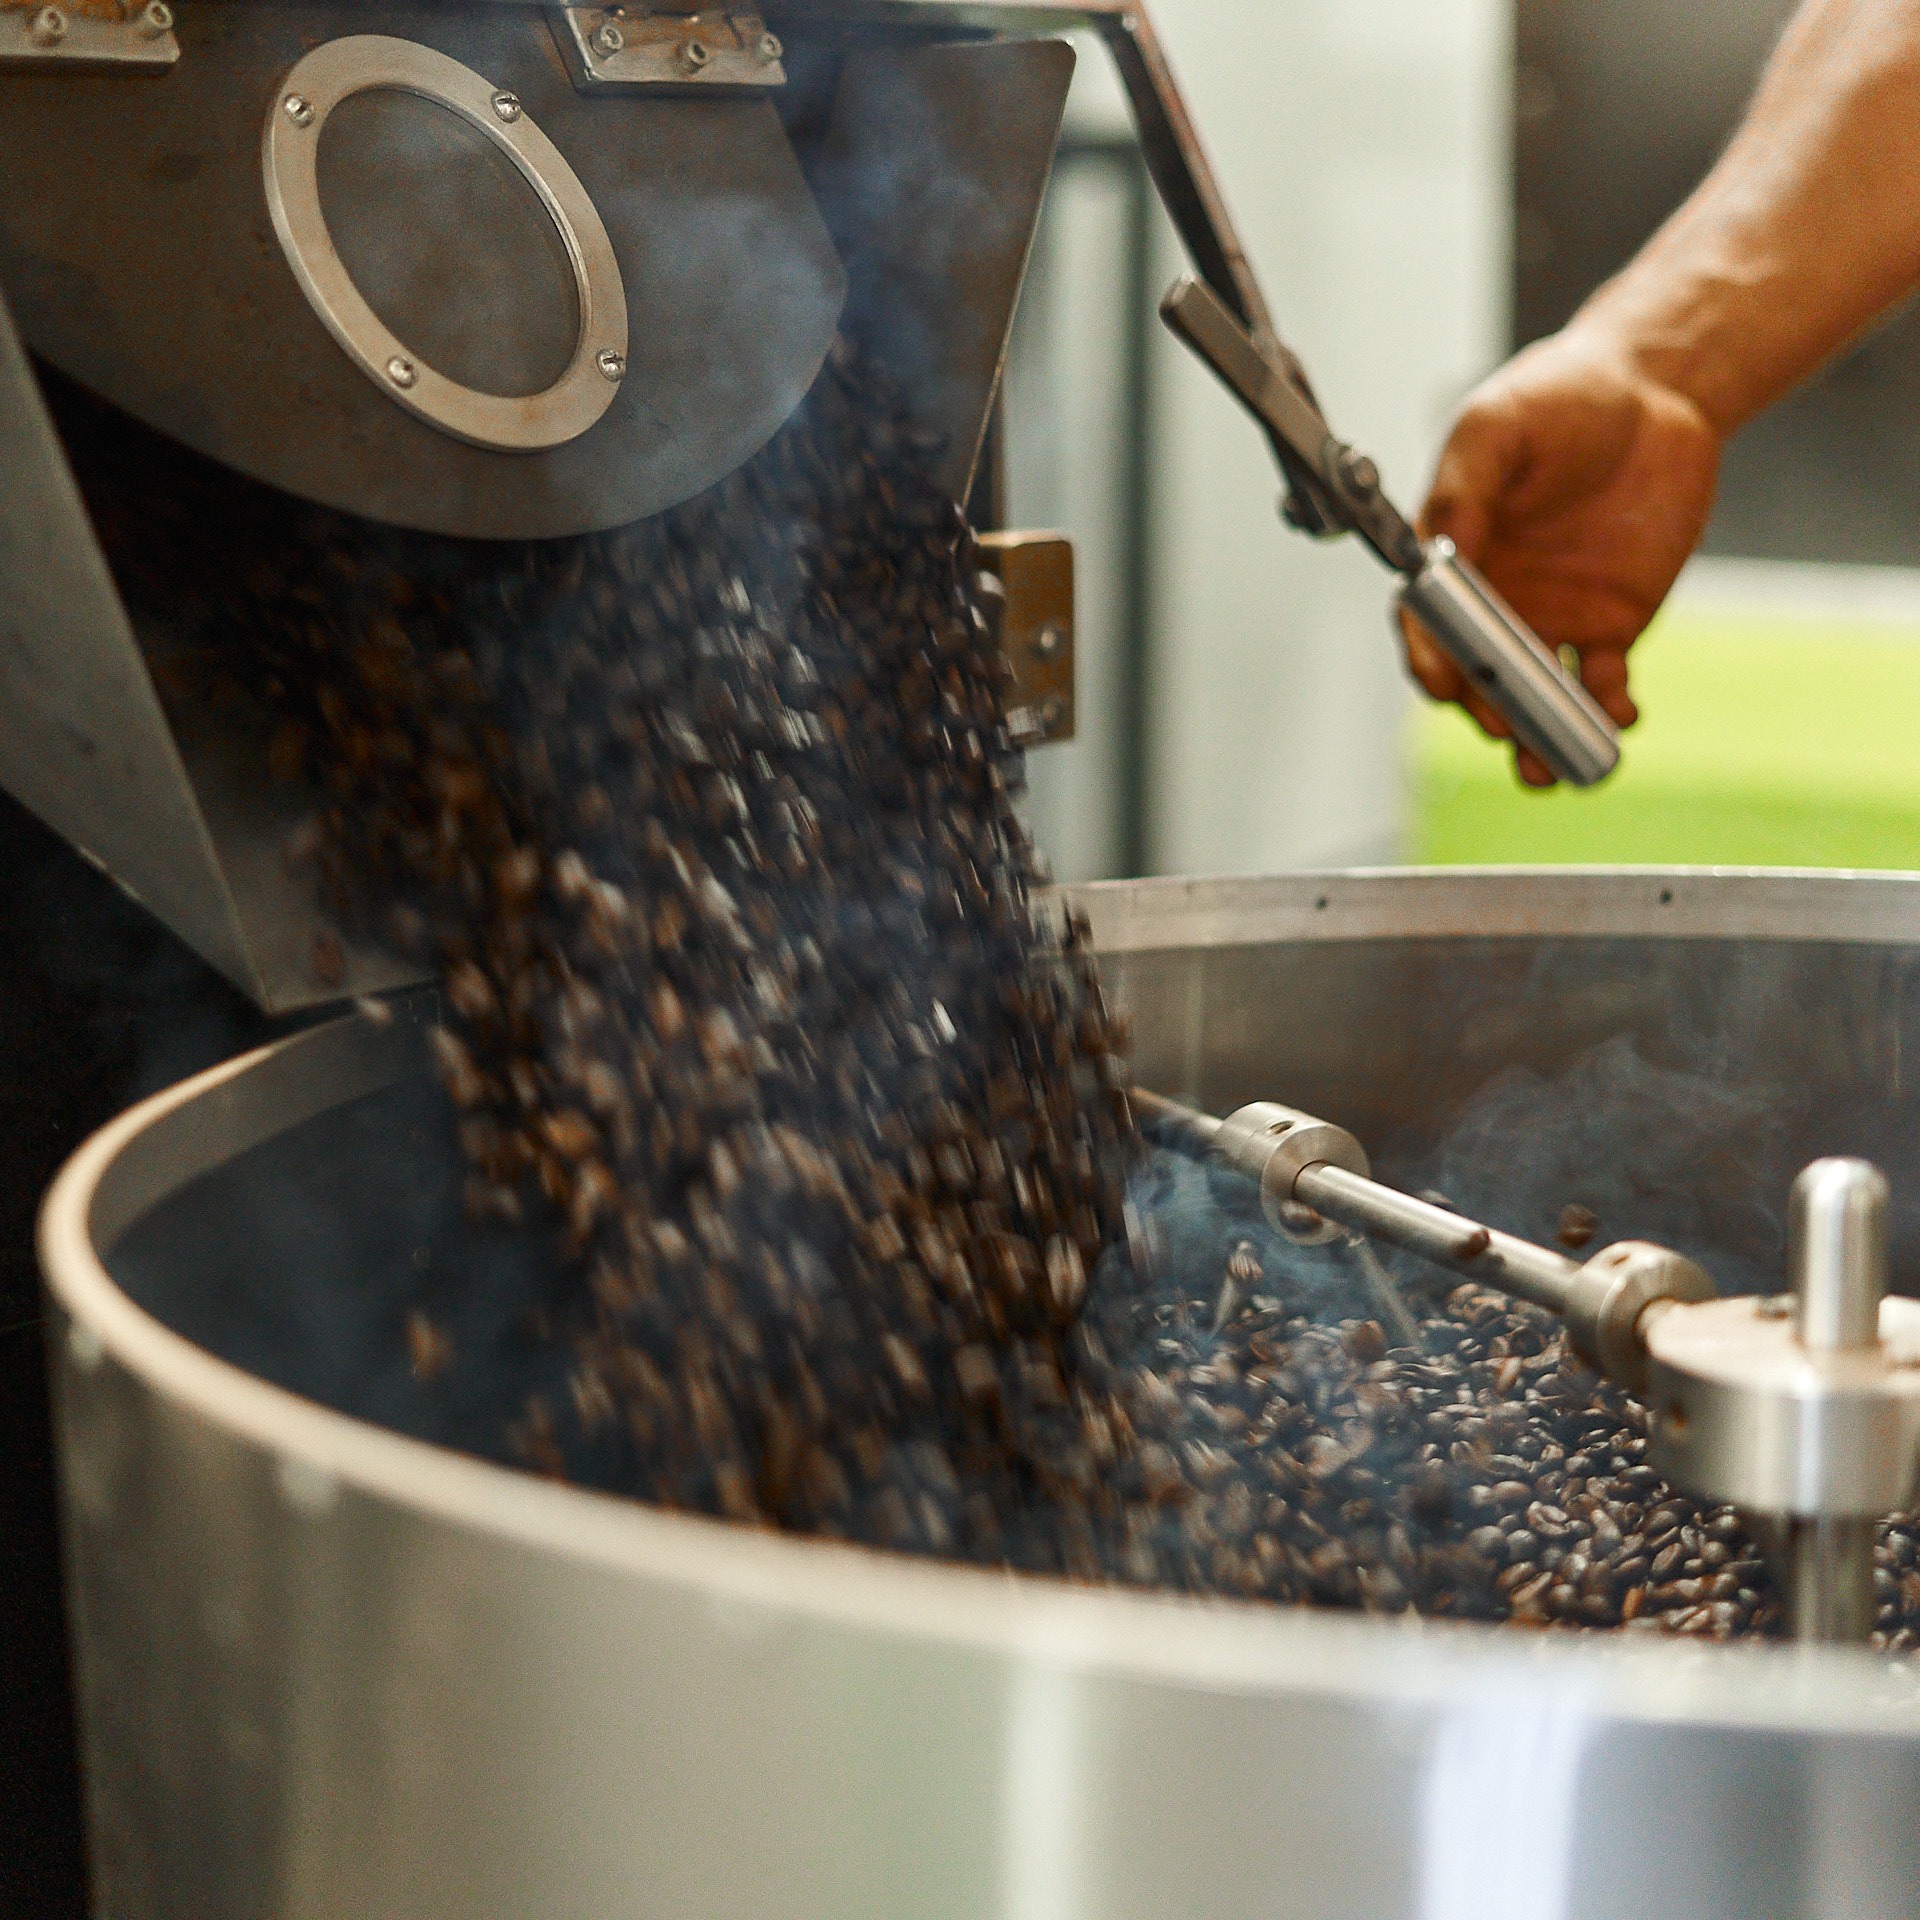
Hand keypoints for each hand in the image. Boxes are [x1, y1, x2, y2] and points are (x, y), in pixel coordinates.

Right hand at [1401, 324, 1723, 785]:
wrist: (1655, 392)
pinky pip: (1600, 684)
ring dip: (1538, 737)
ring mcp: (1549, 618)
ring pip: (1532, 696)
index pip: (1427, 625)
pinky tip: (1617, 719)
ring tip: (1548, 768)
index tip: (1444, 681)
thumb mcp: (1498, 426)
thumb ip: (1462, 489)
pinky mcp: (1608, 625)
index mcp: (1453, 558)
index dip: (1431, 657)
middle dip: (1487, 710)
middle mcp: (1494, 599)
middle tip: (1506, 729)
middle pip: (1477, 674)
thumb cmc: (1562, 397)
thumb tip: (1436, 554)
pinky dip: (1606, 710)